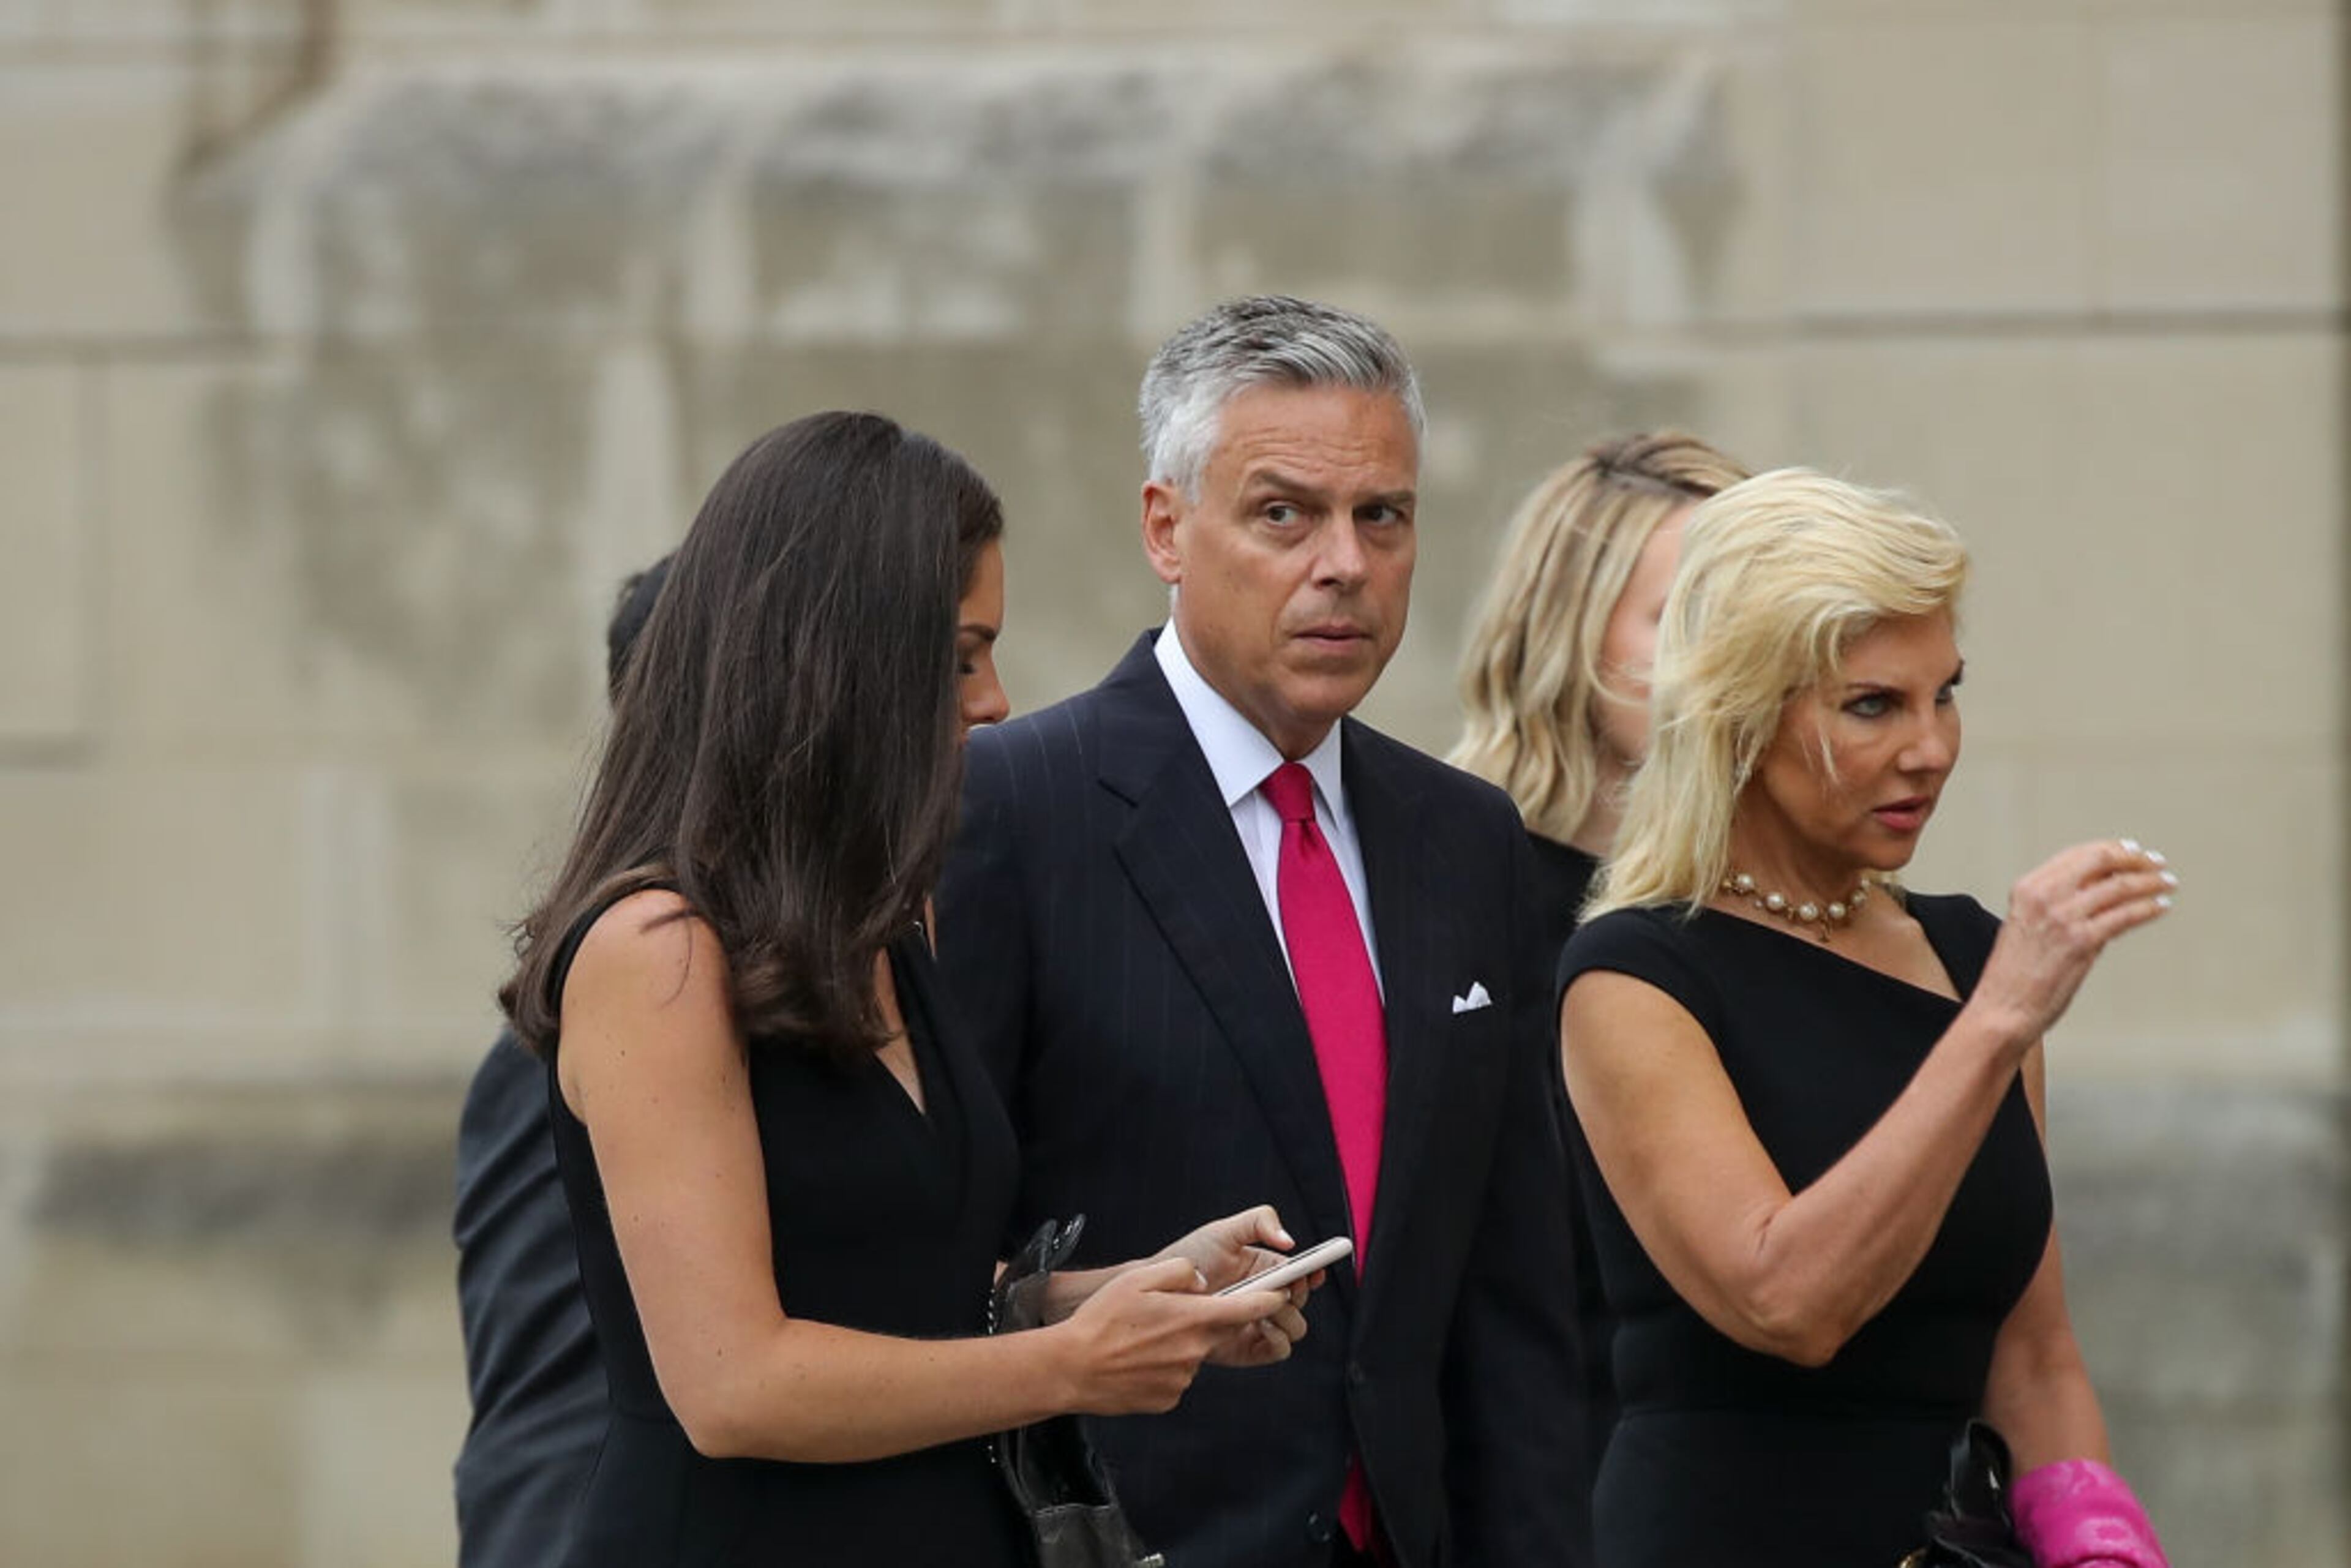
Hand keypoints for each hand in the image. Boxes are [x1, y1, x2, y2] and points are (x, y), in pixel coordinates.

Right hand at [1055, 1257, 1289, 1414]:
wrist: (1071, 1368)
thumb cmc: (1102, 1320)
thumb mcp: (1140, 1278)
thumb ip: (1180, 1272)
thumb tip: (1202, 1282)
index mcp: (1193, 1318)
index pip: (1248, 1308)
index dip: (1270, 1300)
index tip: (1281, 1295)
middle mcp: (1196, 1351)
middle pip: (1211, 1331)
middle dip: (1193, 1322)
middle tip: (1155, 1318)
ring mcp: (1183, 1379)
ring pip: (1190, 1355)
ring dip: (1173, 1347)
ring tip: (1135, 1342)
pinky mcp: (1169, 1399)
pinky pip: (1174, 1378)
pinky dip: (1160, 1369)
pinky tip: (1133, 1363)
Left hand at [1154, 1205, 1323, 1369]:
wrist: (1160, 1292)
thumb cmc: (1190, 1257)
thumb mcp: (1224, 1231)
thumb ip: (1259, 1221)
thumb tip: (1290, 1242)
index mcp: (1267, 1269)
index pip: (1303, 1274)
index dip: (1313, 1272)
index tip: (1312, 1270)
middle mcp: (1266, 1297)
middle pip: (1302, 1302)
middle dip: (1297, 1294)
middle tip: (1279, 1288)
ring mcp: (1259, 1324)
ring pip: (1296, 1327)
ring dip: (1288, 1317)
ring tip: (1263, 1308)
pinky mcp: (1248, 1349)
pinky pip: (1278, 1350)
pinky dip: (1278, 1340)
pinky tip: (1260, 1325)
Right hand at [1970, 839, 2176, 1048]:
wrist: (2003, 1008)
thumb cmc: (2014, 975)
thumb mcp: (2027, 925)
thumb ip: (2060, 905)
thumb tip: (2102, 893)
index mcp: (2028, 888)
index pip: (2077, 855)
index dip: (2111, 849)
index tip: (2132, 850)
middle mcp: (2044, 897)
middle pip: (2100, 861)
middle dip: (2134, 859)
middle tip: (2156, 862)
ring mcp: (2064, 918)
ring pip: (2119, 886)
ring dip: (2150, 882)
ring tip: (2167, 883)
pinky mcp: (2082, 942)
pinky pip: (2125, 916)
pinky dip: (2148, 907)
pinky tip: (2160, 906)